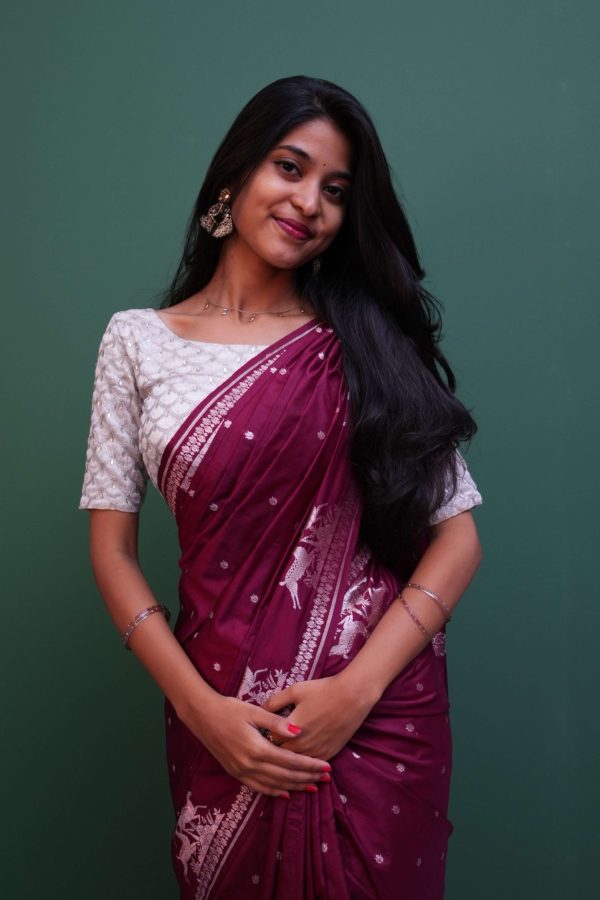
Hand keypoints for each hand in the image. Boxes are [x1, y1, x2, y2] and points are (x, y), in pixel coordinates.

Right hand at [180, 693, 330, 797]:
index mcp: (257, 748)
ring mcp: (241, 771)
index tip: (327, 767)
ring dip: (294, 787)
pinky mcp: (236, 773)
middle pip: (285, 776)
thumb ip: (276, 723)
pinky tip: (286, 793)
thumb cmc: (229, 709)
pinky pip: (258, 787)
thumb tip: (298, 732)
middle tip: (326, 778)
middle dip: (307, 778)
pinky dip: (274, 792)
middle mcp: (249, 764)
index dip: (310, 765)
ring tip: (313, 787)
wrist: (202, 716)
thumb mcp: (254, 711)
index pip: (290, 761)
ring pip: (274, 785)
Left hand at [263, 674, 376, 759]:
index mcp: (289, 730)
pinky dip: (305, 764)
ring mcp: (316, 752)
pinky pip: (312, 765)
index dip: (264, 737)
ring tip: (283, 756)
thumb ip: (274, 702)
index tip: (262, 734)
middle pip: (281, 755)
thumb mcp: (295, 691)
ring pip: (296, 764)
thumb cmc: (322, 690)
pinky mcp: (329, 754)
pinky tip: (301, 761)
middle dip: (274, 751)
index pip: (269, 741)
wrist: (352, 696)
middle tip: (268, 746)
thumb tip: (260, 709)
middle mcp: (301, 745)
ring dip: (289, 760)